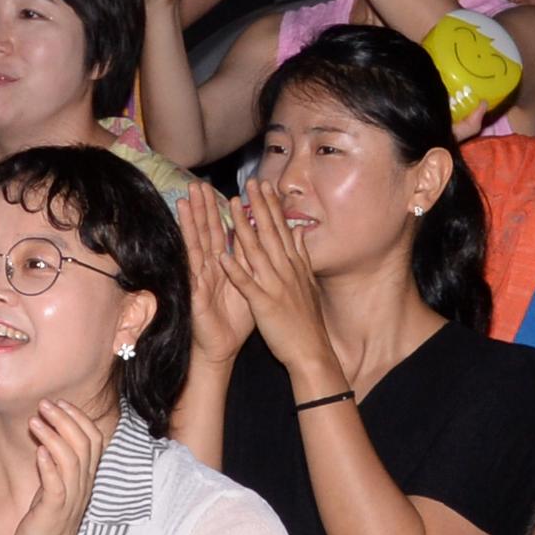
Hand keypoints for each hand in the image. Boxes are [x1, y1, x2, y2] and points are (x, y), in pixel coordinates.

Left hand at [10, 396, 105, 534]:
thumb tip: (48, 429)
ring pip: (70, 460)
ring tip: (35, 421)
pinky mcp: (54, 510)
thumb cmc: (48, 516)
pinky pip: (56, 486)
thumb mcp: (58, 482)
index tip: (59, 402)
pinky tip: (39, 452)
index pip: (93, 438)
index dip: (79, 417)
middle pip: (83, 444)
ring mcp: (69, 497)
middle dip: (64, 419)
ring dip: (53, 437)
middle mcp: (82, 483)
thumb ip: (58, 459)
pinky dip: (49, 467)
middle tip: (44, 404)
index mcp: (85, 475)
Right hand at [178, 184, 253, 366]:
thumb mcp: (250, 286)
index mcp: (225, 266)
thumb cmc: (235, 320)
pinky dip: (190, 252)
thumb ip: (253, 263)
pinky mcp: (193, 293)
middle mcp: (209, 269)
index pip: (224, 233)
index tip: (225, 188)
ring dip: (190, 223)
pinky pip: (191, 270)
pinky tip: (187, 236)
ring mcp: (199, 279)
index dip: (224, 211)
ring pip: (195, 245)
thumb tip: (262, 239)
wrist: (222, 348)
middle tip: (198, 184)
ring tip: (185, 199)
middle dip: (203, 208)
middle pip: (207, 232)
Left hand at [223, 179, 334, 380]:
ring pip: (256, 252)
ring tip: (232, 207)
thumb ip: (302, 255)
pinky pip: (247, 284)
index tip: (264, 185)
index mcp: (294, 265)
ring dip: (244, 228)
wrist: (311, 351)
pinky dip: (236, 269)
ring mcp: (275, 286)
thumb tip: (300, 230)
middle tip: (250, 183)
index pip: (281, 229)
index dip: (272, 206)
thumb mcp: (308, 282)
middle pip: (270, 233)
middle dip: (259, 206)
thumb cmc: (307, 320)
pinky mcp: (263, 304)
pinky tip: (223, 255)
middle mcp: (285, 270)